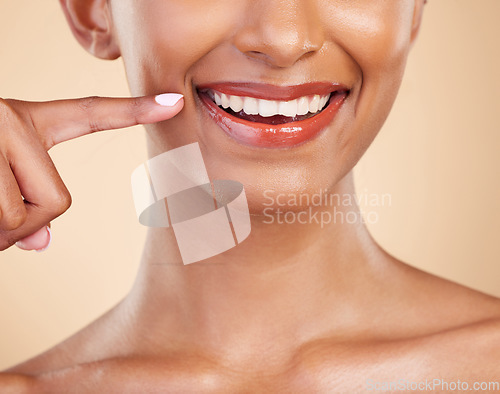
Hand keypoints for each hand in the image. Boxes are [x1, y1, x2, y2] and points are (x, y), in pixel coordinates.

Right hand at [0, 93, 183, 251]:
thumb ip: (29, 208)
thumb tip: (42, 244)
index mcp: (31, 122)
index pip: (91, 114)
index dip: (135, 111)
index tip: (175, 104)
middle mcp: (16, 118)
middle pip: (59, 202)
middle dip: (27, 220)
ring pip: (21, 219)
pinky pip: (1, 222)